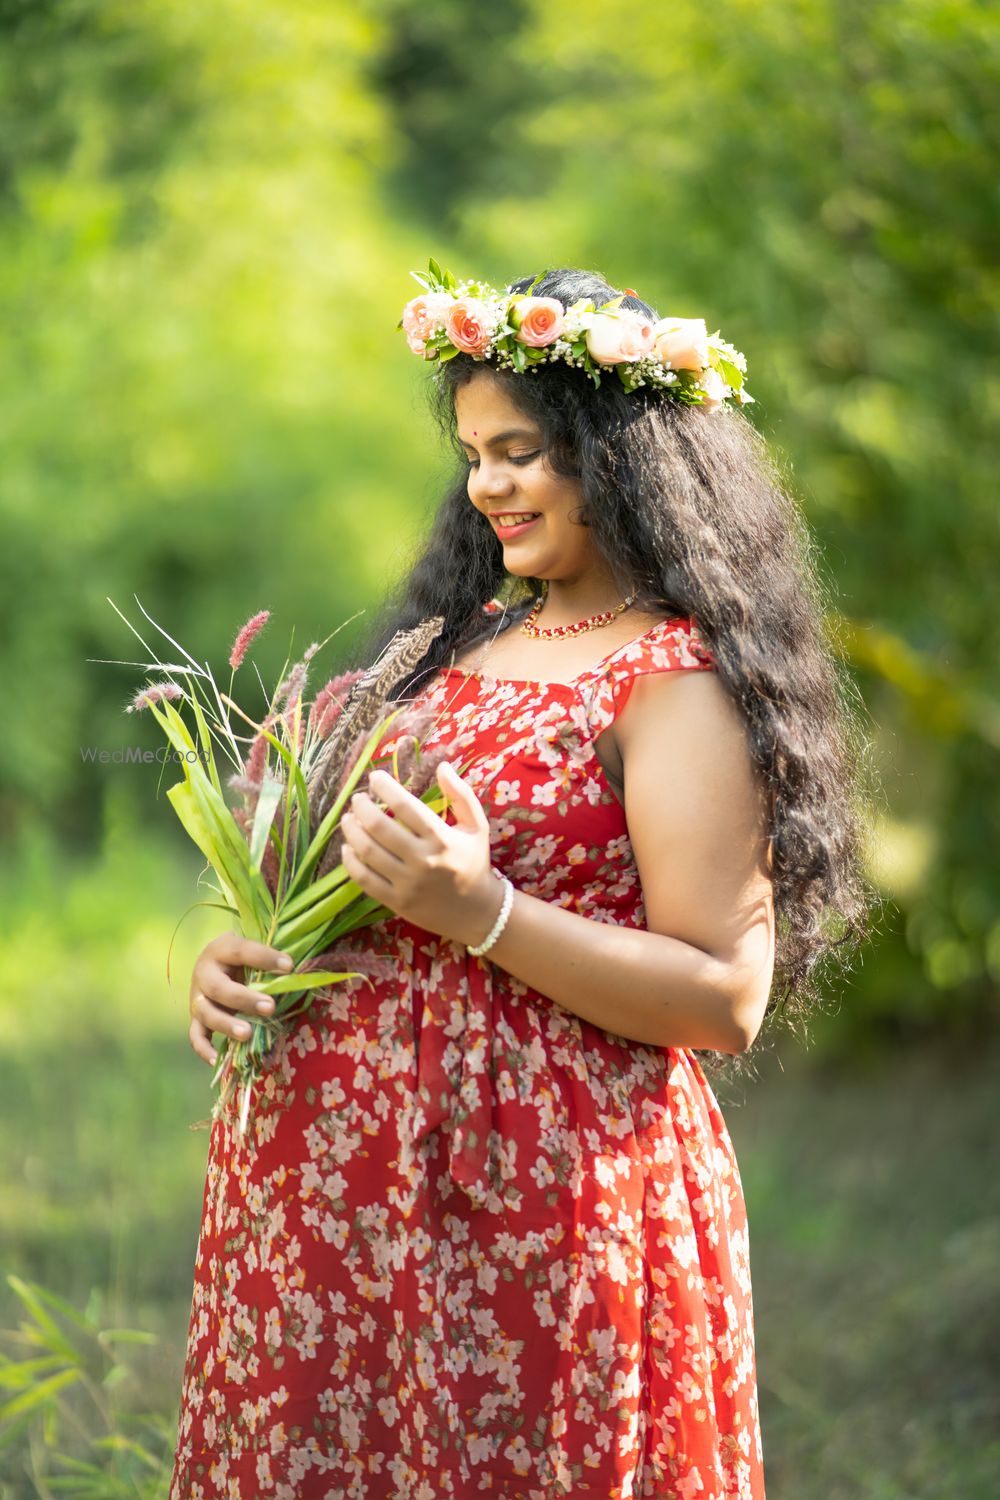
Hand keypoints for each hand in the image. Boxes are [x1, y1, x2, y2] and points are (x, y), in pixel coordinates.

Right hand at [188, 933, 292, 1064]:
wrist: (216, 962)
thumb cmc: (243, 957)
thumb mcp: (253, 950)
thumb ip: (270, 959)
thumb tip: (300, 971)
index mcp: (221, 949)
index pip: (241, 951)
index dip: (264, 957)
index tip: (289, 966)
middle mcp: (204, 972)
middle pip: (218, 988)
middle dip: (244, 999)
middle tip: (270, 1007)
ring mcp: (197, 997)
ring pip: (206, 1012)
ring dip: (226, 1024)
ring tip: (247, 1034)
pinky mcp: (196, 1018)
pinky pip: (196, 1036)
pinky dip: (205, 1050)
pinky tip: (218, 1061)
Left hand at [340, 761, 502, 946]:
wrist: (477, 912)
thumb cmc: (474, 863)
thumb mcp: (477, 826)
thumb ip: (461, 794)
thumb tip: (443, 765)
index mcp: (442, 838)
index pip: (405, 806)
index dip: (385, 787)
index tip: (374, 777)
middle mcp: (423, 860)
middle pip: (379, 827)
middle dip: (361, 807)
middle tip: (357, 799)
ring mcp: (408, 883)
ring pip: (367, 851)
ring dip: (351, 830)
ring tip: (348, 819)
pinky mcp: (396, 902)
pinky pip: (364, 879)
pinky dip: (350, 861)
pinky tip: (348, 848)